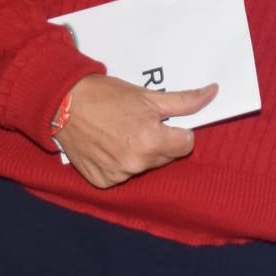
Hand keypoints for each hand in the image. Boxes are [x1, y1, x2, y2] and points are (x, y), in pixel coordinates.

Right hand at [55, 73, 219, 188]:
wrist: (63, 104)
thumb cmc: (106, 96)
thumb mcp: (148, 96)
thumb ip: (184, 101)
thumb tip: (213, 93)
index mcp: (151, 142)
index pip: (186, 145)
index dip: (178, 131)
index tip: (164, 121)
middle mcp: (136, 164)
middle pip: (166, 157)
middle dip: (159, 141)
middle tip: (139, 123)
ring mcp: (117, 175)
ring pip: (144, 166)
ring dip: (140, 153)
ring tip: (121, 132)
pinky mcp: (102, 182)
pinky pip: (123, 175)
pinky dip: (120, 163)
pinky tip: (108, 145)